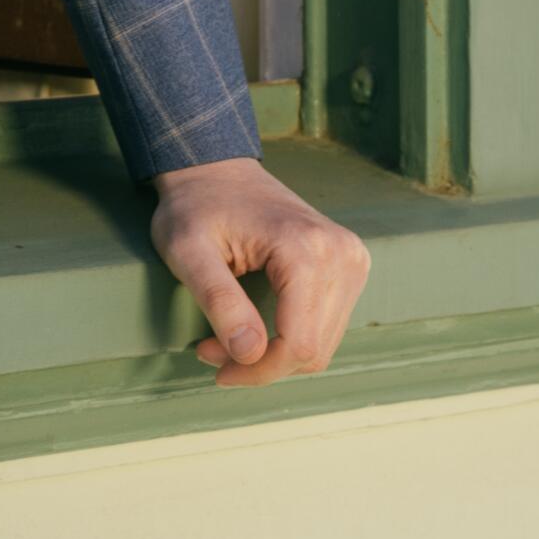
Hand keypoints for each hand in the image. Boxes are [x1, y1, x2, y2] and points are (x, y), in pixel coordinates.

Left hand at [149, 157, 370, 387]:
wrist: (215, 168)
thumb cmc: (195, 206)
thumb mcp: (186, 251)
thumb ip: (218, 301)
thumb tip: (250, 353)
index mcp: (305, 248)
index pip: (298, 345)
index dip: (256, 370)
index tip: (213, 364)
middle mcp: (341, 253)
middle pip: (314, 351)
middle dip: (261, 364)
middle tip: (212, 351)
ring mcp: (351, 257)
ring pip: (323, 344)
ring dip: (275, 355)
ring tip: (228, 336)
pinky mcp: (350, 264)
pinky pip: (326, 326)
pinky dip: (291, 338)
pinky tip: (255, 326)